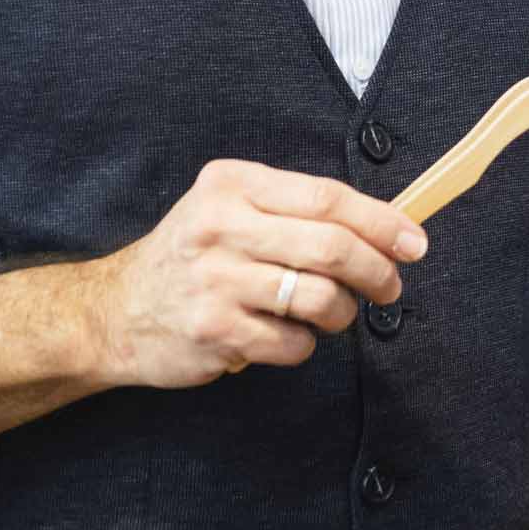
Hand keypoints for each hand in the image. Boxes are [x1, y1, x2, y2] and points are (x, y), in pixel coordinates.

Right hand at [81, 159, 426, 388]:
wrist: (114, 311)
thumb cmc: (192, 257)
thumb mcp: (231, 209)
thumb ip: (296, 211)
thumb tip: (385, 225)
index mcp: (233, 184)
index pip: (326, 197)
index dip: (381, 221)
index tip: (414, 241)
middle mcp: (221, 225)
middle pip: (331, 246)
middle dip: (377, 271)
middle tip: (391, 286)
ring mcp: (215, 279)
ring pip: (319, 298)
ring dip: (342, 313)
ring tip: (332, 314)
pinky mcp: (213, 329)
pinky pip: (292, 342)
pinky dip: (303, 345)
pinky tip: (283, 335)